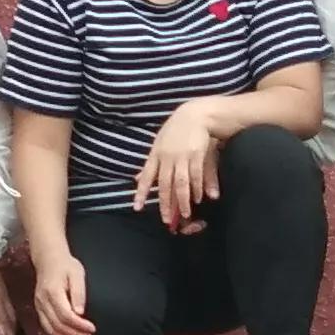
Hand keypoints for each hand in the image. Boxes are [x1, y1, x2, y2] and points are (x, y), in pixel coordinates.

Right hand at [33, 247, 92, 334]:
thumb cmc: (66, 265)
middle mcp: (43, 301)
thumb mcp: (77, 274)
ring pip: (51, 330)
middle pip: (58, 325)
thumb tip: (80, 312)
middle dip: (75, 334)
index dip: (80, 325)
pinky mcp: (39, 309)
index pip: (65, 315)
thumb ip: (79, 293)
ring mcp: (39, 306)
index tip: (92, 329)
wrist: (48, 259)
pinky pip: (47, 327)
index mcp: (53, 292)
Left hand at [134, 101, 223, 230]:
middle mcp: (167, 157)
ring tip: (184, 214)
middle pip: (164, 184)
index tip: (137, 207)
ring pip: (180, 183)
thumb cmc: (177, 129)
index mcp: (156, 154)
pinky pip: (195, 176)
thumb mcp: (159, 143)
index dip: (141, 192)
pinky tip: (198, 198)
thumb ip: (151, 164)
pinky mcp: (196, 155)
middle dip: (164, 203)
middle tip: (166, 219)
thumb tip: (136, 178)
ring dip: (182, 200)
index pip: (146, 176)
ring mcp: (182, 156)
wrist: (196, 114)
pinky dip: (197, 188)